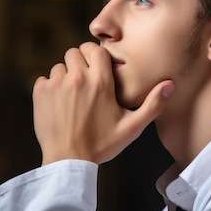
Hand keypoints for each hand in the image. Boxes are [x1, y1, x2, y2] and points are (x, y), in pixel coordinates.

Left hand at [33, 42, 173, 165]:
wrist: (69, 160)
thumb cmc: (101, 145)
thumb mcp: (132, 127)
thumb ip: (152, 104)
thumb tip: (170, 85)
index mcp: (101, 81)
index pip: (97, 49)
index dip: (97, 56)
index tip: (97, 69)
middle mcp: (78, 77)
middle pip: (75, 52)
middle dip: (80, 63)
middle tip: (84, 82)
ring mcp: (57, 84)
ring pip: (59, 66)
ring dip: (64, 76)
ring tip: (71, 96)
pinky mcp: (40, 92)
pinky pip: (44, 79)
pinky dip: (49, 88)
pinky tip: (58, 104)